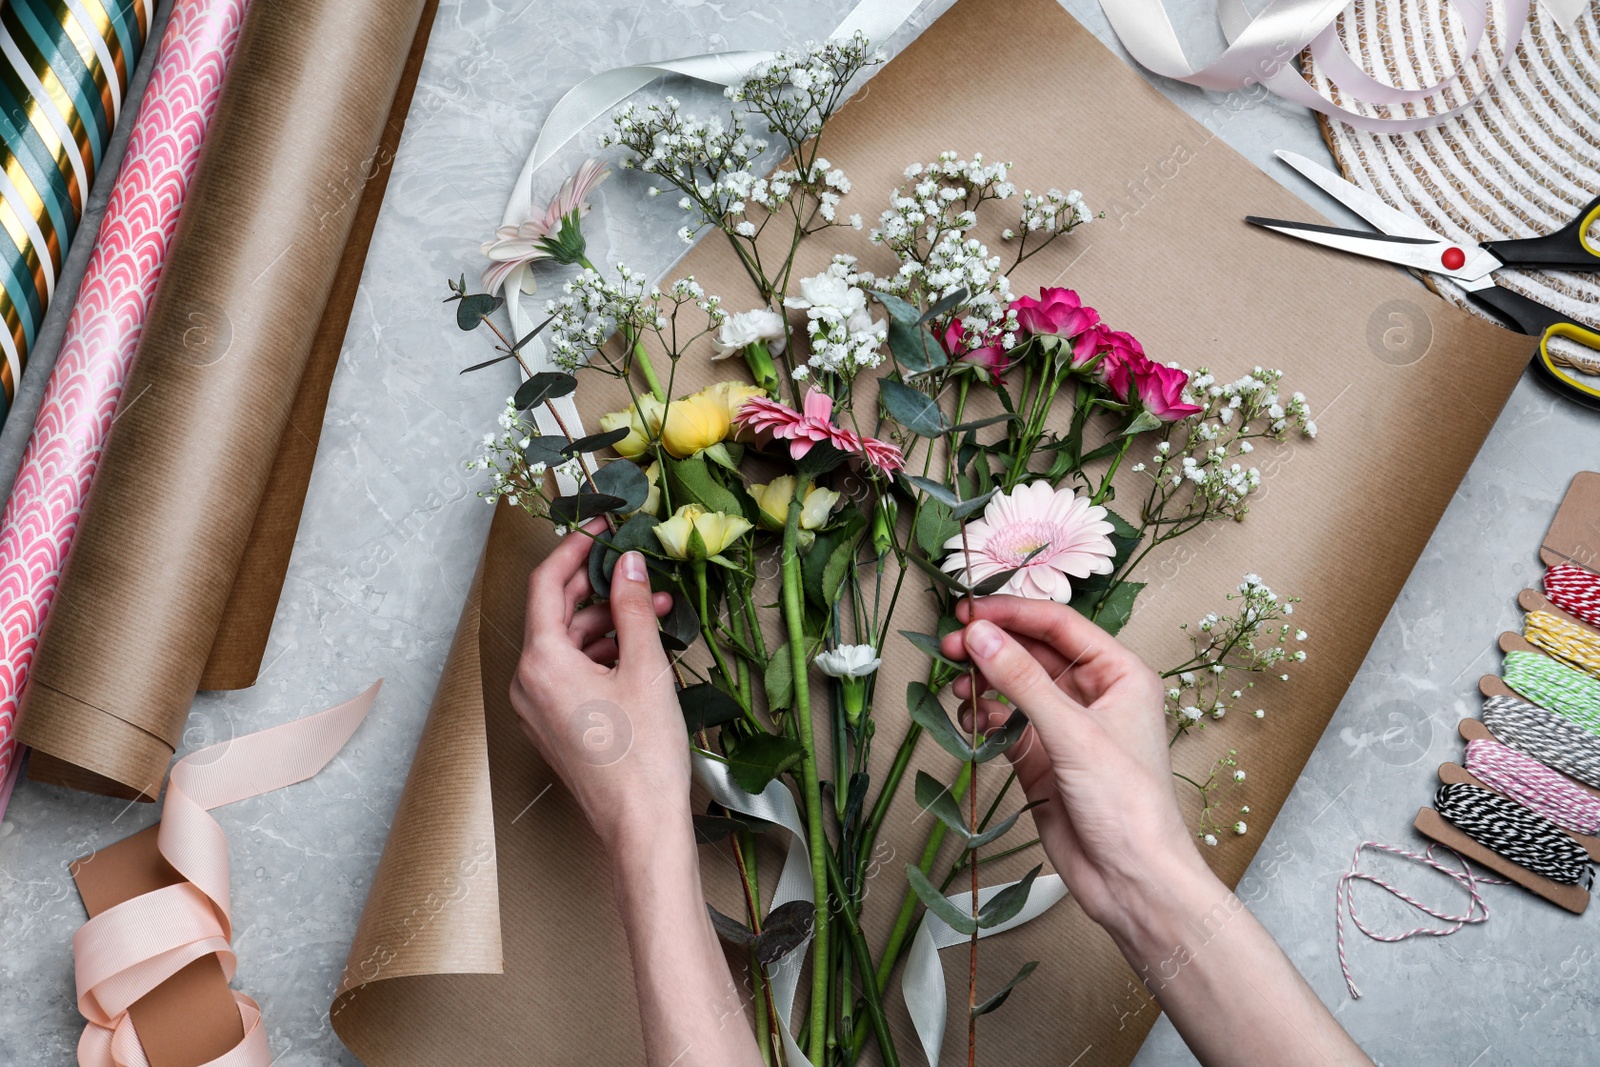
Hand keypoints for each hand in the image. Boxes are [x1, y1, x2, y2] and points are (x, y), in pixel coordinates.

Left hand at [510, 519, 684, 848]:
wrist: (641, 826)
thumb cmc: (643, 758)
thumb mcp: (645, 668)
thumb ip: (633, 607)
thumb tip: (627, 565)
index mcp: (541, 662)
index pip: (546, 584)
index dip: (575, 549)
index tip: (601, 528)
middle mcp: (529, 683)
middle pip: (556, 613)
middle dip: (598, 586)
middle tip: (633, 565)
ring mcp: (538, 708)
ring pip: (567, 644)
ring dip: (607, 622)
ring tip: (653, 610)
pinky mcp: (555, 726)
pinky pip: (571, 673)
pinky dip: (602, 653)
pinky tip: (639, 647)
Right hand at [938, 595, 1203, 930]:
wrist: (1131, 880)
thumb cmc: (1127, 804)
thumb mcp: (1074, 733)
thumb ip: (1022, 681)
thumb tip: (980, 635)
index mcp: (1119, 674)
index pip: (1059, 625)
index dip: (1012, 613)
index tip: (968, 610)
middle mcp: (1093, 694)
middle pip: (1032, 652)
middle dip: (991, 646)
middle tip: (951, 646)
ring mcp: (1065, 727)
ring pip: (1015, 686)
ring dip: (983, 681)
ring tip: (957, 685)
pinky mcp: (1042, 757)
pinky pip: (1005, 723)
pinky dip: (983, 716)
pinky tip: (968, 719)